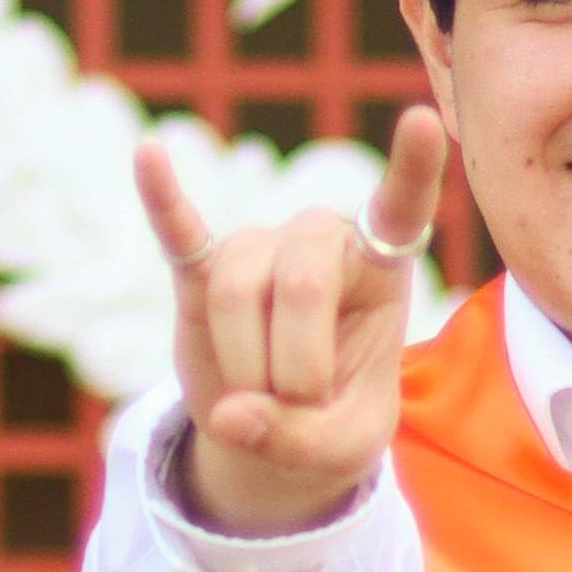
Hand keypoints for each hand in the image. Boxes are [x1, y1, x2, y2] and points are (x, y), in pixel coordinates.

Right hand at [134, 106, 448, 537]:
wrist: (280, 429)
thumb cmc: (334, 421)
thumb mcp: (343, 450)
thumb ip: (298, 441)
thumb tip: (228, 417)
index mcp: (377, 268)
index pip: (400, 208)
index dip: (412, 169)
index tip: (422, 120)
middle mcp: (317, 240)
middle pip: (299, 282)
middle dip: (295, 367)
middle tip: (302, 407)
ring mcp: (257, 249)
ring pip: (236, 292)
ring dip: (246, 365)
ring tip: (259, 394)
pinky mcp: (199, 272)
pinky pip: (179, 233)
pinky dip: (163, 199)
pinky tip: (149, 154)